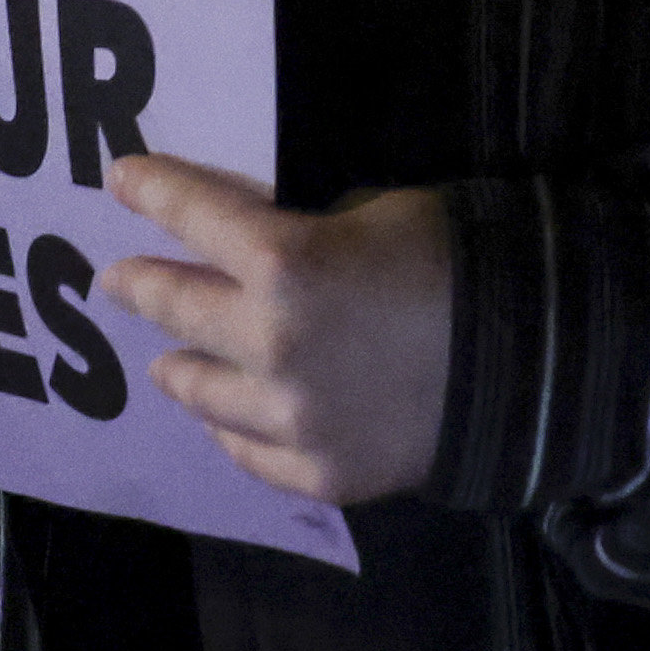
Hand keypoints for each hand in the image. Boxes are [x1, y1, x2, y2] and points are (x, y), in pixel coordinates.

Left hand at [97, 156, 453, 506]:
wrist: (534, 363)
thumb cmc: (455, 261)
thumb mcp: (370, 213)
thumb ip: (301, 229)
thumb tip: (255, 239)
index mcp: (285, 262)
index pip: (194, 214)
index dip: (152, 190)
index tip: (120, 178)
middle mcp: (270, 344)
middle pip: (177, 308)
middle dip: (139, 286)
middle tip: (115, 280)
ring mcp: (290, 418)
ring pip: (200, 391)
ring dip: (178, 366)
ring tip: (166, 361)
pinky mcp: (319, 472)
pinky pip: (248, 450)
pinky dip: (231, 427)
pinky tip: (225, 417)